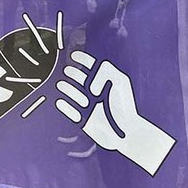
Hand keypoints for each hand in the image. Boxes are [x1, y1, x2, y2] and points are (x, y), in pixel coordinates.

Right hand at [54, 50, 175, 175]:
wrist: (126, 131)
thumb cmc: (125, 106)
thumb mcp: (120, 81)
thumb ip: (106, 72)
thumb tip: (90, 82)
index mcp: (104, 81)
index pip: (91, 66)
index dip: (82, 59)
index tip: (74, 55)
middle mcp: (95, 92)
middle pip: (79, 77)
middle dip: (73, 73)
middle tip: (68, 71)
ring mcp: (88, 105)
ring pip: (73, 92)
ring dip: (68, 88)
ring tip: (62, 85)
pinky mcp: (83, 119)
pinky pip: (70, 111)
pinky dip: (65, 106)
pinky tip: (61, 101)